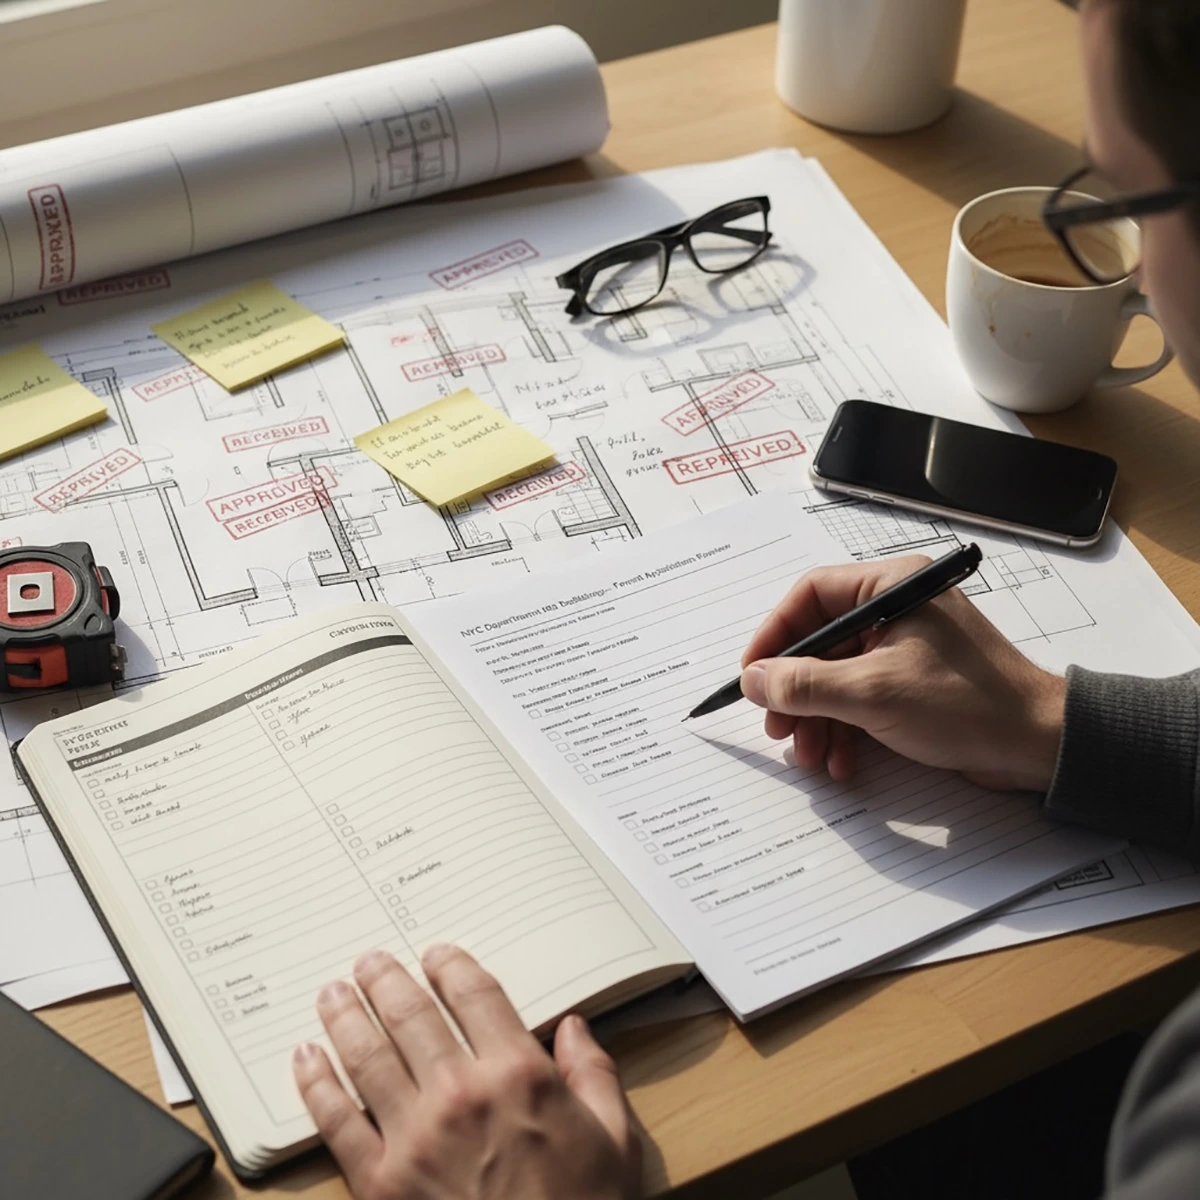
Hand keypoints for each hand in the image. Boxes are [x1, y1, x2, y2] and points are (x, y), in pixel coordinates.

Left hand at [294, 945, 638, 1199]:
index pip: (476, 996)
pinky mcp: (380, 1185)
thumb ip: (595, 1075)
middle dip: (386, 980)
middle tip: (369, 962)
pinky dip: (317, 1084)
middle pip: (412, 1016)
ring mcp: (415, 1140)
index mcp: (520, 1077)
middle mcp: (462, 1096)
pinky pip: (337, 1122)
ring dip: (346, 1017)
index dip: (452, 966)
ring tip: (332, 993)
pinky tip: (306, 1058)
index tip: (436, 955)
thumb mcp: (615, 1141)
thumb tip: (575, 1028)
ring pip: (367, 1057)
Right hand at [738, 555, 1065, 791]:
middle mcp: (897, 608)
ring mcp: (907, 647)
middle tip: (777, 728)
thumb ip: (804, 685)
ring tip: (810, 757)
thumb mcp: (872, 694)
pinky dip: (846, 729)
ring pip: (838, 676)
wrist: (1039, 746)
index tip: (752, 676)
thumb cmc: (966, 705)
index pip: (809, 596)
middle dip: (795, 692)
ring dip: (818, 719)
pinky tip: (842, 762)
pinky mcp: (915, 683)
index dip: (774, 636)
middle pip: (820, 642)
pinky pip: (863, 698)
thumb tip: (753, 680)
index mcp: (891, 586)